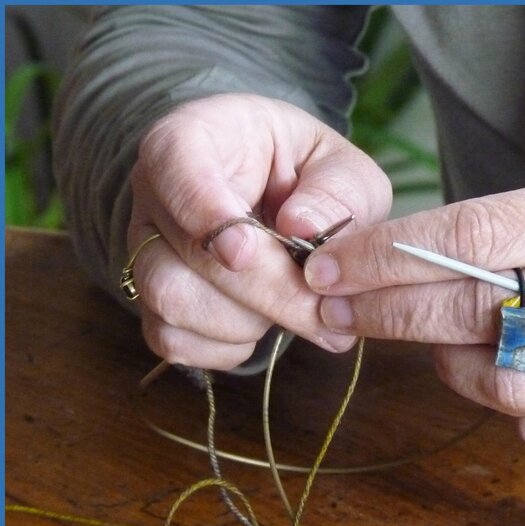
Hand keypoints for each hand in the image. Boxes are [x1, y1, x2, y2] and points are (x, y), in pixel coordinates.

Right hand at [127, 93, 390, 369]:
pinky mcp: (152, 301)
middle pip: (187, 252)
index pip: (173, 163)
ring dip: (244, 321)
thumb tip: (302, 226)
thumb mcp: (342, 167)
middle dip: (265, 291)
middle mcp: (156, 194)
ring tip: (292, 310)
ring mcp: (145, 250)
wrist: (279, 201)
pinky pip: (172, 340)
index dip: (206, 211)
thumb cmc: (310, 178)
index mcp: (194, 140)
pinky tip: (261, 327)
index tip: (245, 251)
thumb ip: (336, 191)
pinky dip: (225, 347)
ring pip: (171, 300)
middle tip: (321, 310)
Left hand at [303, 175, 524, 468]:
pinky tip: (513, 381)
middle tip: (331, 309)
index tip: (329, 265)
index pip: (472, 233)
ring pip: (499, 381)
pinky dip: (508, 410)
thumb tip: (389, 263)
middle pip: (472, 306)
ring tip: (448, 348)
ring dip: (451, 365)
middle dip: (383, 310)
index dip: (387, 253)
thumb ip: (499, 234)